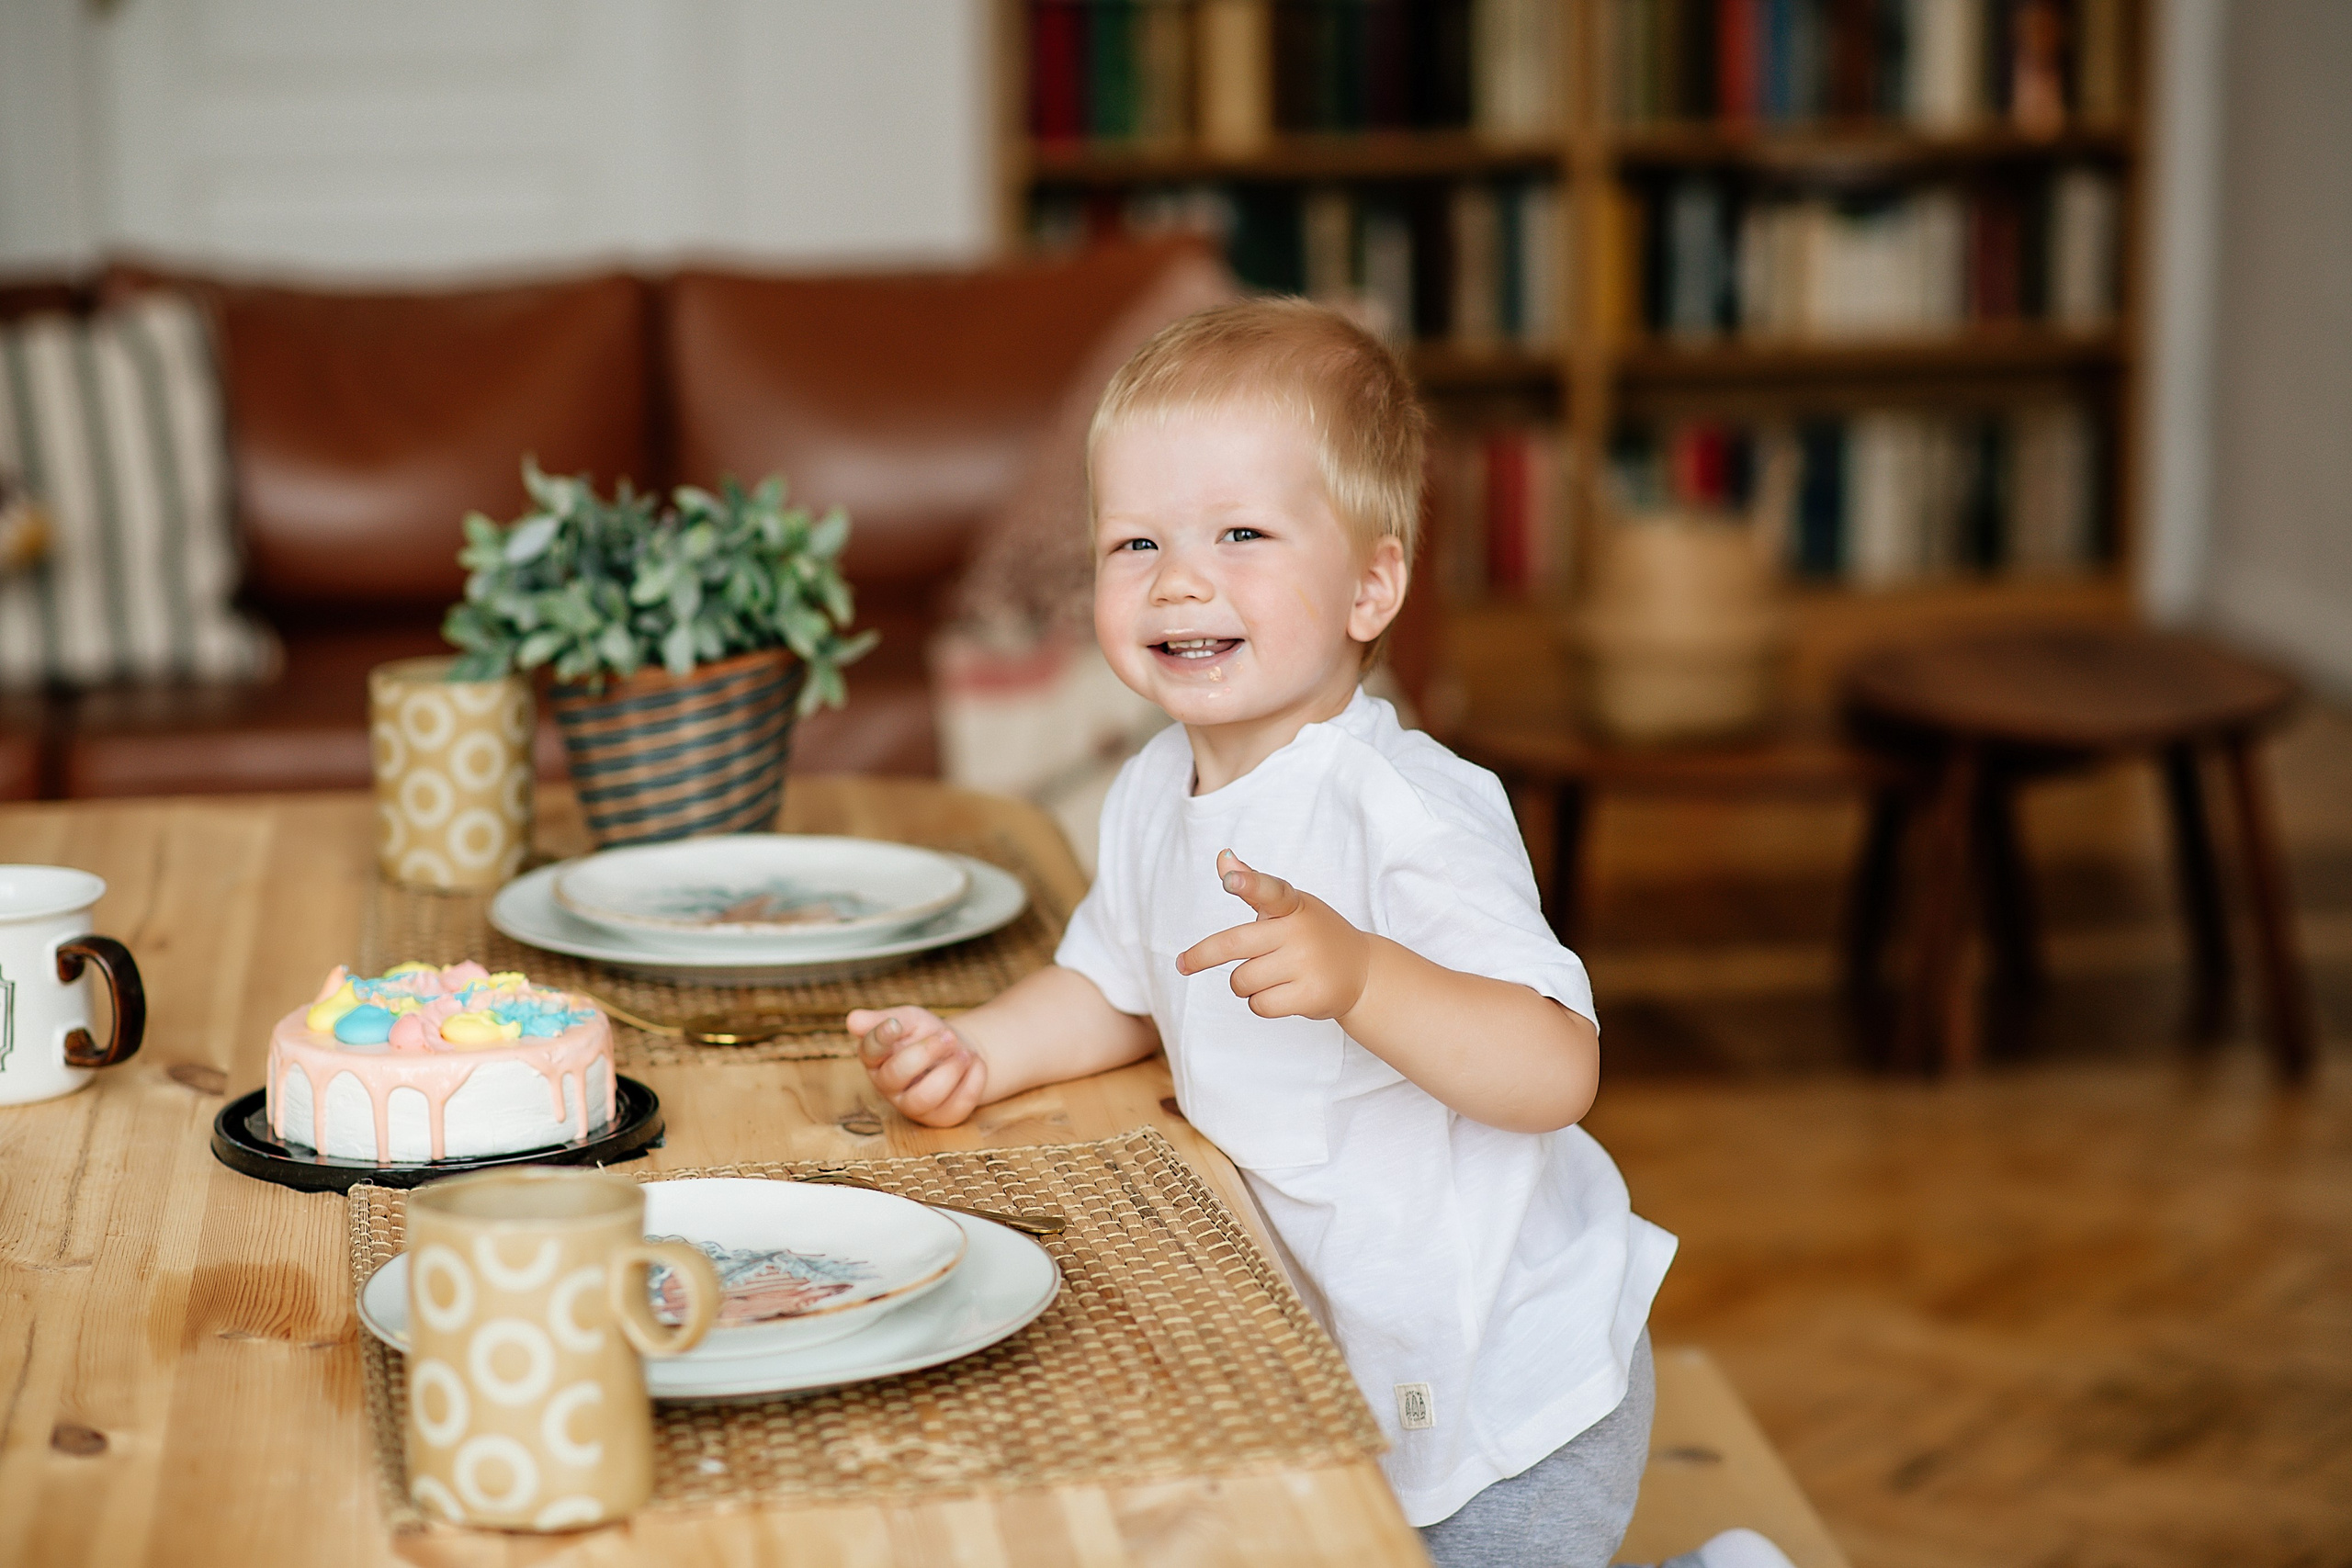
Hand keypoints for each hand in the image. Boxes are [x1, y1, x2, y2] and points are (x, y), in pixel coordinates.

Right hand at [846, 1005, 987, 1127]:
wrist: (959, 1051)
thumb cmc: (926, 1034)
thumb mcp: (910, 1019)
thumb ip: (884, 1019)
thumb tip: (852, 1020)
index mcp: (876, 1058)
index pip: (869, 1051)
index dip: (880, 1038)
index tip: (896, 1024)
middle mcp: (889, 1086)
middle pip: (896, 1075)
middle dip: (926, 1052)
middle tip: (948, 1037)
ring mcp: (913, 1105)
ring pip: (925, 1097)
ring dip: (951, 1070)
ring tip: (965, 1053)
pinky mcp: (940, 1118)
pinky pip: (956, 1107)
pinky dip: (973, 1081)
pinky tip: (976, 1063)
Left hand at [1175, 849, 1372, 1021]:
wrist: (1362, 972)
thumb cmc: (1314, 934)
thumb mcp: (1290, 906)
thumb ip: (1254, 885)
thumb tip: (1222, 857)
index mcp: (1292, 905)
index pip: (1269, 890)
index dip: (1248, 883)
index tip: (1230, 879)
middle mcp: (1300, 931)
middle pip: (1233, 945)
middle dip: (1202, 956)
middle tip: (1183, 963)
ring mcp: (1307, 964)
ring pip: (1242, 980)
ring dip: (1245, 985)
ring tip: (1272, 977)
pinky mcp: (1311, 995)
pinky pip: (1259, 1005)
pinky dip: (1260, 1003)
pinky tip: (1282, 994)